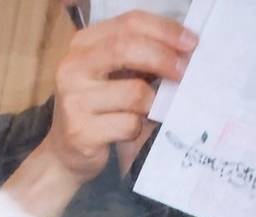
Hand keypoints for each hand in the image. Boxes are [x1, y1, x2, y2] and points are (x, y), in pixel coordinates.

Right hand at [40, 10, 196, 184]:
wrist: (65, 154)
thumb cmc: (96, 110)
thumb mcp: (111, 74)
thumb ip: (136, 56)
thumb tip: (184, 50)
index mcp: (82, 45)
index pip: (129, 23)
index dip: (164, 30)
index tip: (190, 43)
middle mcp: (72, 68)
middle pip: (128, 48)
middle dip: (164, 58)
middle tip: (184, 71)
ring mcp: (74, 101)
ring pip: (134, 93)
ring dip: (152, 104)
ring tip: (148, 112)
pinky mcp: (80, 132)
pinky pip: (128, 125)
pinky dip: (137, 129)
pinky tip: (127, 132)